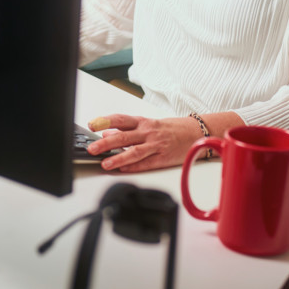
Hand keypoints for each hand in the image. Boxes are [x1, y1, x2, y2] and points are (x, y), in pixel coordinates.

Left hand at [85, 114, 201, 172]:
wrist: (197, 132)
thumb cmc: (171, 129)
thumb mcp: (148, 124)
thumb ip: (127, 129)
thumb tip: (107, 132)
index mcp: (143, 122)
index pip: (120, 119)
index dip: (105, 121)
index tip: (92, 125)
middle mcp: (148, 132)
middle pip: (124, 137)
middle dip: (106, 143)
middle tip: (92, 149)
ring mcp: (156, 145)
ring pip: (134, 152)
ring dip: (118, 158)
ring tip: (105, 163)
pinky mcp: (163, 158)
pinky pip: (146, 163)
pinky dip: (133, 166)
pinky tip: (123, 169)